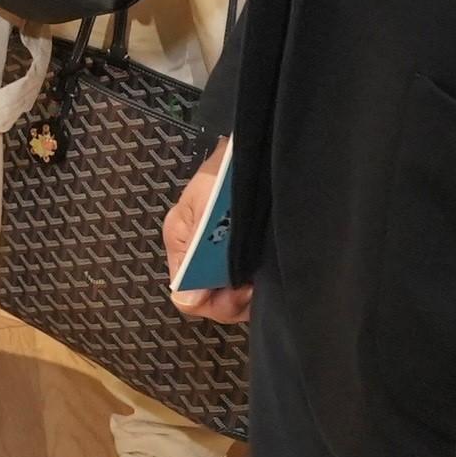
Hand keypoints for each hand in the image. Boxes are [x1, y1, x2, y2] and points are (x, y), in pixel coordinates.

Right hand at [165, 139, 252, 323]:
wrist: (255, 154)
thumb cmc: (221, 177)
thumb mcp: (197, 212)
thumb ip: (190, 257)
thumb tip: (187, 299)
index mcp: (185, 251)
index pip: (188, 296)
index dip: (211, 301)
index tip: (235, 290)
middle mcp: (206, 261)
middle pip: (213, 301)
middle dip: (232, 300)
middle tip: (251, 286)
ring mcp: (232, 262)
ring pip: (235, 298)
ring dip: (250, 294)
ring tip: (263, 275)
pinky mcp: (255, 259)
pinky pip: (256, 285)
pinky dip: (264, 285)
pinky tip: (270, 272)